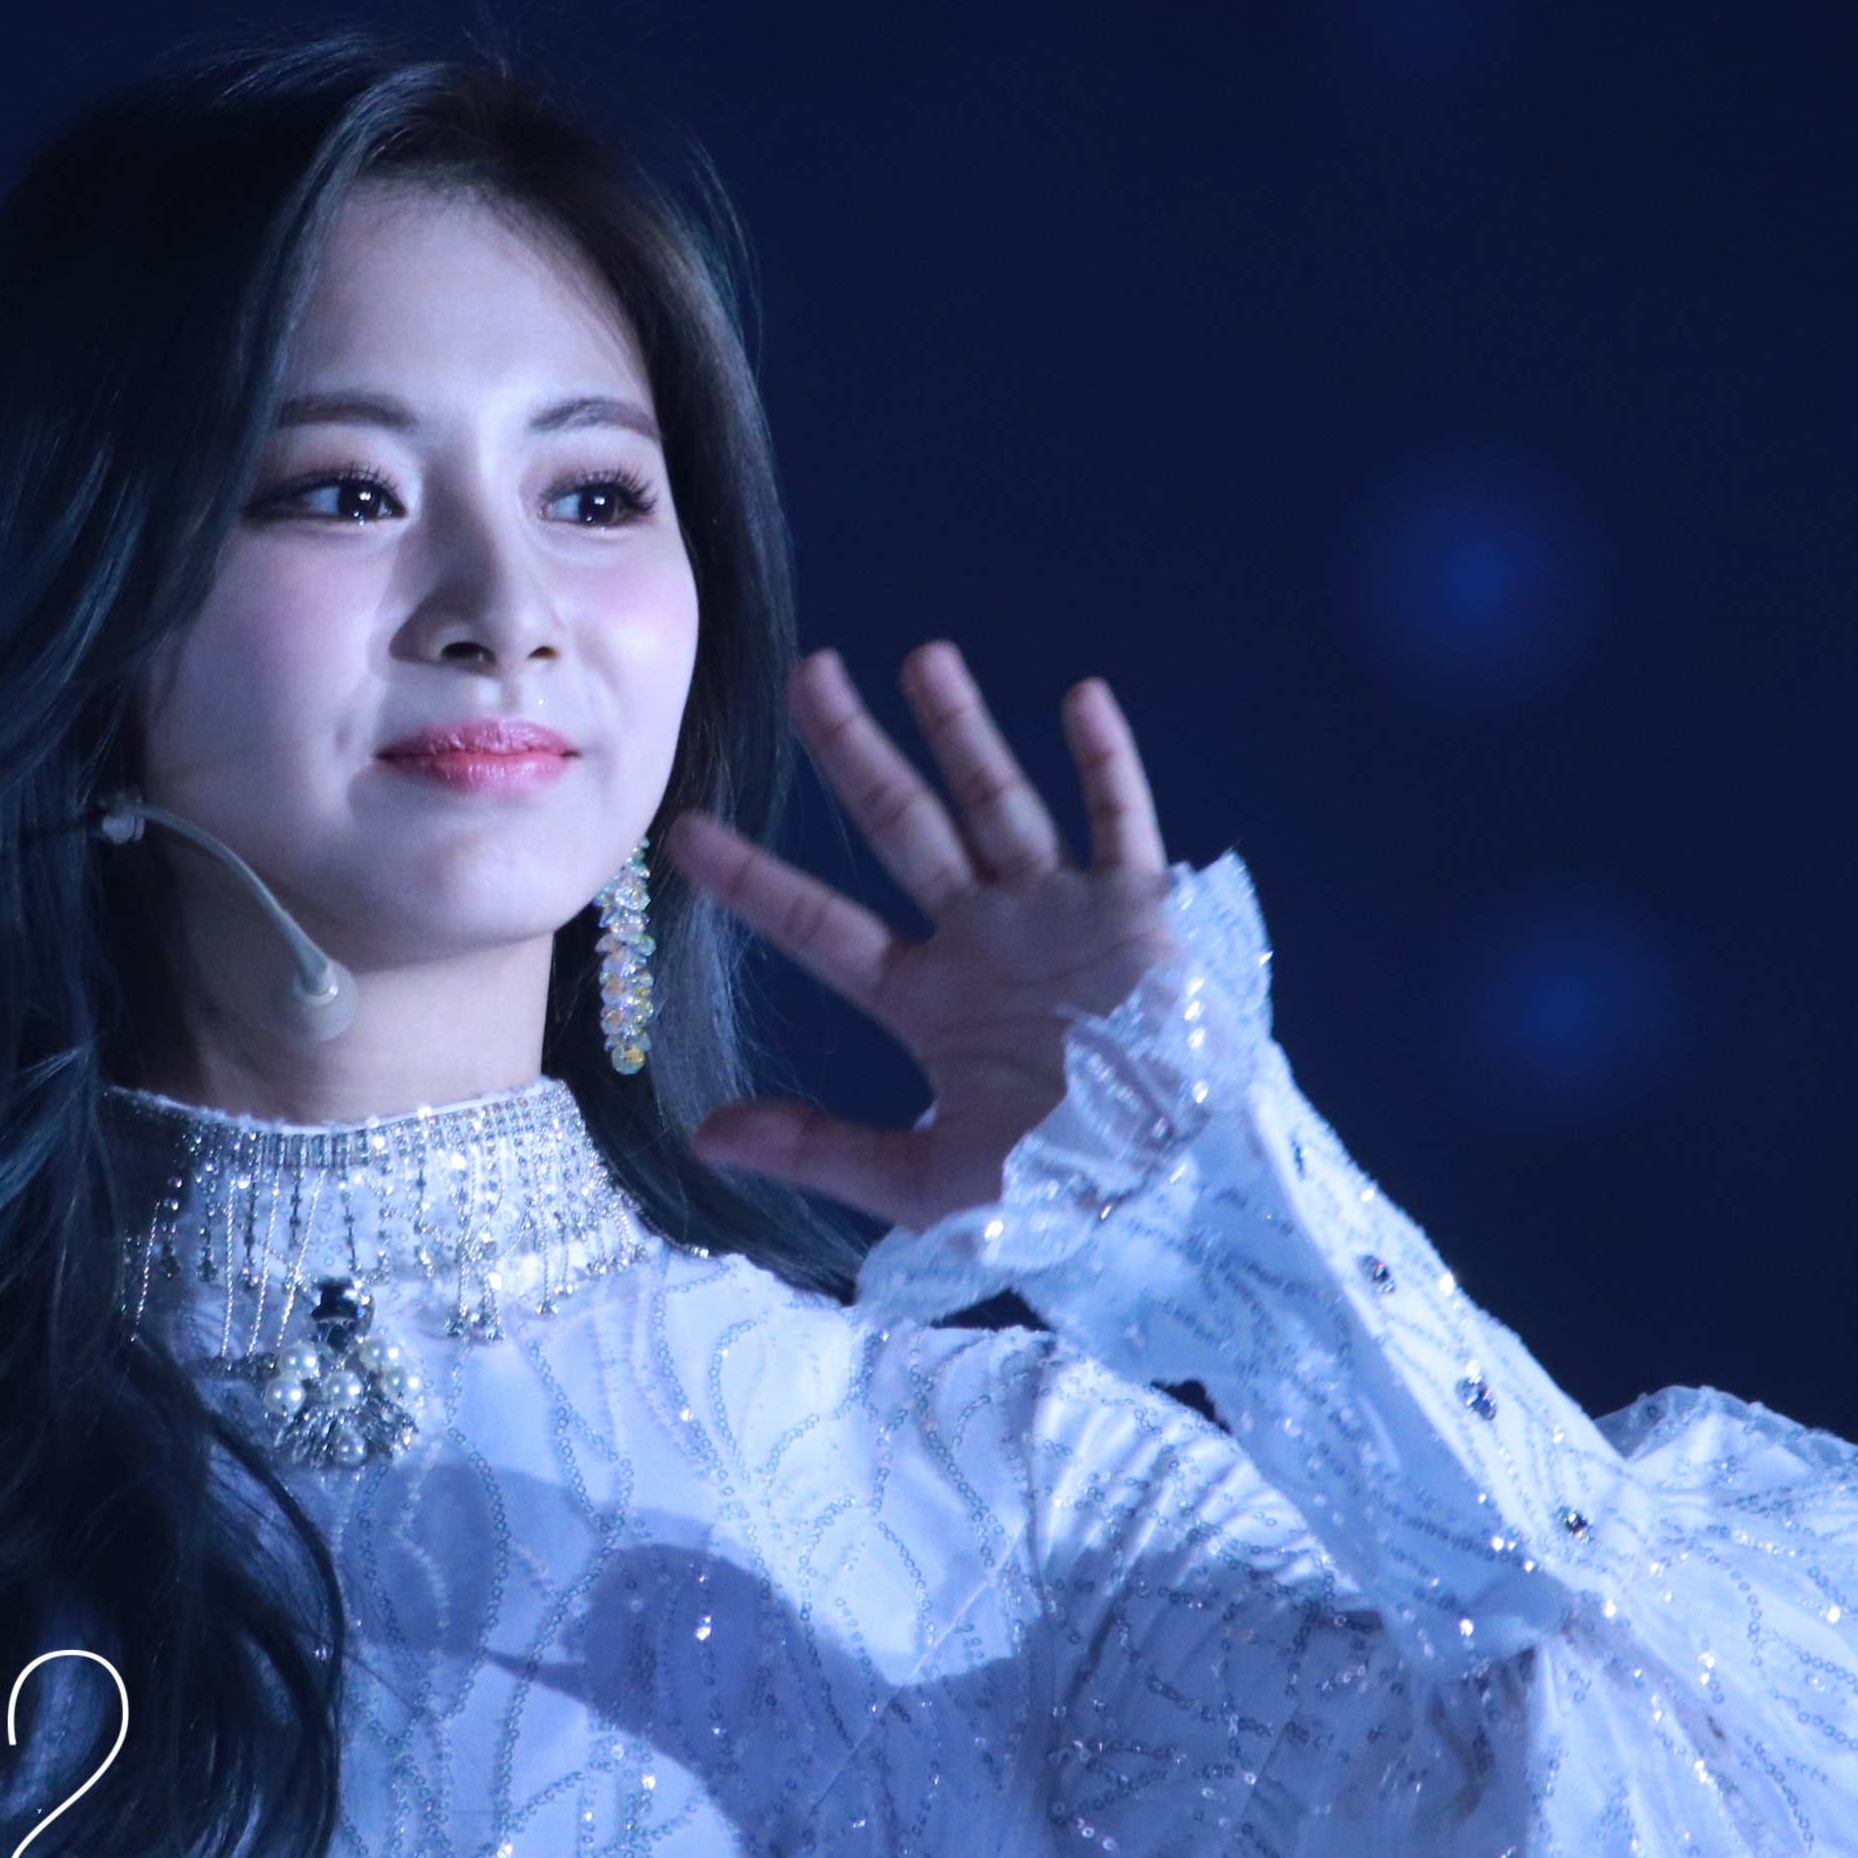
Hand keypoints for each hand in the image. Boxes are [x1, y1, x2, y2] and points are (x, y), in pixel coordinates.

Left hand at [668, 642, 1180, 1234]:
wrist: (1174, 1199)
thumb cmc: (1054, 1199)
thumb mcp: (922, 1182)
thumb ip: (819, 1149)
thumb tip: (704, 1139)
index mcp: (926, 1000)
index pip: (819, 924)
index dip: (753, 879)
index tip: (683, 831)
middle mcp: (983, 941)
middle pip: (903, 827)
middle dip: (856, 751)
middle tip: (810, 673)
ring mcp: (1060, 918)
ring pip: (1000, 804)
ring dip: (963, 732)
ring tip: (923, 657)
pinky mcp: (1138, 916)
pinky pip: (1122, 824)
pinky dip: (1105, 763)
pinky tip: (1079, 696)